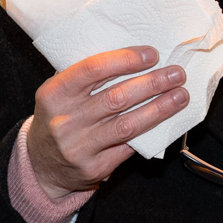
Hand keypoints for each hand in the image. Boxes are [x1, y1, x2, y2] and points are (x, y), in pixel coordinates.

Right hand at [27, 46, 187, 198]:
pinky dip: (151, 132)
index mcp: (54, 94)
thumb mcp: (59, 93)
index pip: (93, 70)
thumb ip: (86, 76)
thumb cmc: (58, 118)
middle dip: (152, 83)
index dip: (126, 60)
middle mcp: (65, 121)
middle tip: (176, 73)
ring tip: (180, 95)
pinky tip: (167, 120)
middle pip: (117, 98)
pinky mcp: (95, 168)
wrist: (41, 164)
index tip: (152, 54)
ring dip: (159, 109)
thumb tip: (134, 55)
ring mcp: (79, 147)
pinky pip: (130, 147)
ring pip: (128, 124)